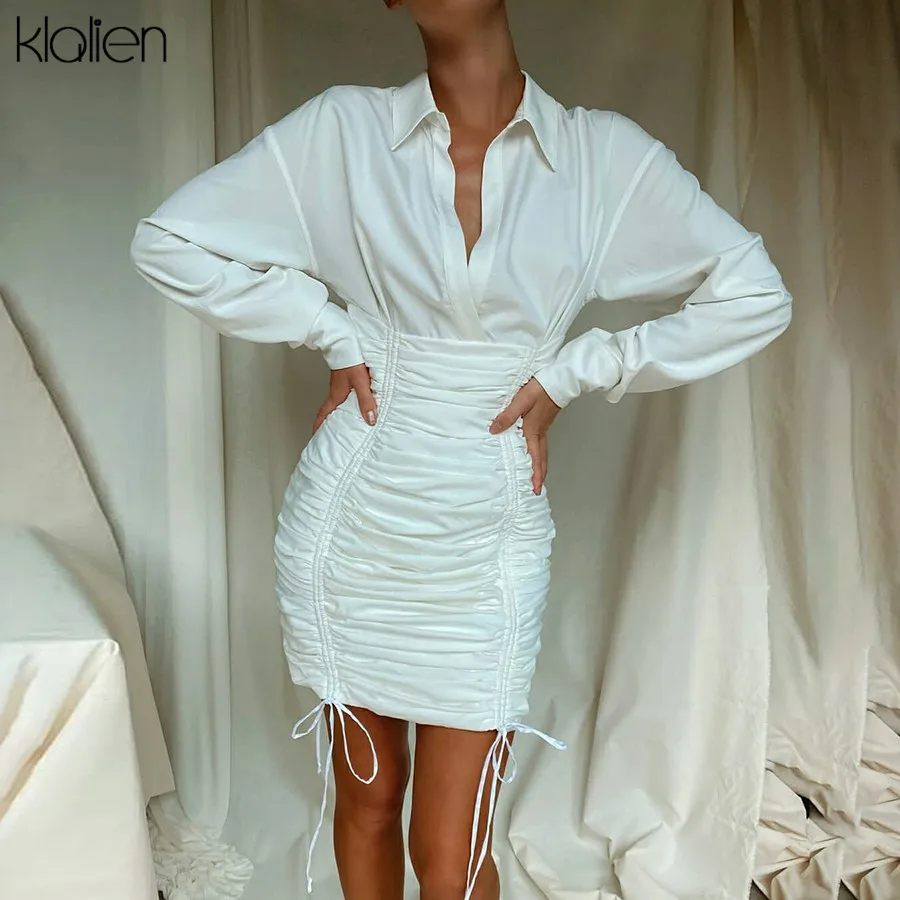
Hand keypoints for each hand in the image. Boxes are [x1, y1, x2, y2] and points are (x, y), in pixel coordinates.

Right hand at [313, 363, 376, 433]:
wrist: (345, 342)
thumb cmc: (350, 360)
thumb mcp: (361, 383)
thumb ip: (366, 401)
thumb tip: (370, 420)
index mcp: (336, 396)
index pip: (323, 415)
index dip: (319, 426)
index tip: (316, 436)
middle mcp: (335, 392)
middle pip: (328, 411)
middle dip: (327, 422)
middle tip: (330, 432)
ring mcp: (339, 384)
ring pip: (336, 402)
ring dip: (338, 412)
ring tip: (345, 421)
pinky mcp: (344, 378)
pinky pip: (343, 394)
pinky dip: (346, 401)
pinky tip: (355, 401)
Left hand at [489, 378, 560, 494]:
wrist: (560, 380)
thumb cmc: (541, 390)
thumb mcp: (520, 401)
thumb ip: (507, 416)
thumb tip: (494, 430)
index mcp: (533, 431)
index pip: (535, 458)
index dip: (535, 474)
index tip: (535, 489)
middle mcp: (540, 432)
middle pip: (542, 458)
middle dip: (540, 475)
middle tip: (537, 488)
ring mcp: (544, 427)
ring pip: (543, 451)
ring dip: (540, 465)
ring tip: (536, 475)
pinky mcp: (545, 421)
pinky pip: (542, 442)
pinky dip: (539, 452)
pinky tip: (533, 450)